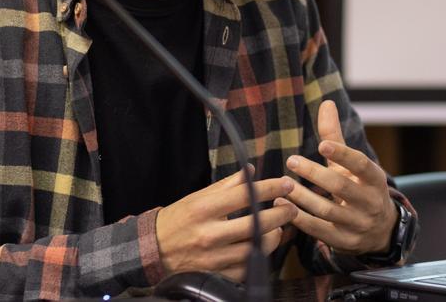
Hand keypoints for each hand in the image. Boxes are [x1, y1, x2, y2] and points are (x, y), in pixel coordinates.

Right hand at [156, 167, 298, 280]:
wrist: (154, 251)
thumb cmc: (178, 220)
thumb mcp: (197, 197)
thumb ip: (226, 185)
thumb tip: (250, 170)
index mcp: (203, 209)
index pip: (244, 195)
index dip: (270, 188)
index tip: (286, 184)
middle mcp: (209, 234)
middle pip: (256, 223)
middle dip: (280, 213)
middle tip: (291, 207)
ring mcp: (214, 258)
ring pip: (256, 248)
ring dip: (273, 236)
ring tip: (279, 227)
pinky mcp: (217, 275)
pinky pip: (247, 268)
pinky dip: (259, 256)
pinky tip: (262, 246)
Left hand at [278, 100, 397, 254]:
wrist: (380, 229)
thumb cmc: (359, 187)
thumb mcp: (351, 165)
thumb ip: (335, 136)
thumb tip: (326, 103)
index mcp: (374, 179)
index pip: (361, 164)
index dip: (343, 154)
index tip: (322, 144)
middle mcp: (369, 202)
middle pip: (341, 188)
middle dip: (315, 174)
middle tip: (291, 160)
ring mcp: (358, 224)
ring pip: (327, 211)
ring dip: (302, 197)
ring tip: (282, 183)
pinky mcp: (345, 242)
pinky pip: (320, 231)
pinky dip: (300, 219)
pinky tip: (282, 205)